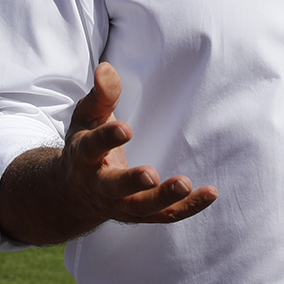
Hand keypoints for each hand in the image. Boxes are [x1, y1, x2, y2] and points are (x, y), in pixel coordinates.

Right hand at [0, 62, 216, 244]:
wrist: (73, 193)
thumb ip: (101, 96)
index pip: (92, 147)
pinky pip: (165, 215)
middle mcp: (98, 186)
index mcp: (83, 157)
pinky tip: (210, 193)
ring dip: (164, 199)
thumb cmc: (85, 145)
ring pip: (141, 208)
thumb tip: (107, 68)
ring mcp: (119, 205)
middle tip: (151, 175)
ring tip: (186, 184)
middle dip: (132, 183)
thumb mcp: (87, 118)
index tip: (126, 128)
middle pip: (114, 188)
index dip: (107, 138)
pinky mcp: (139, 214)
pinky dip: (187, 207)